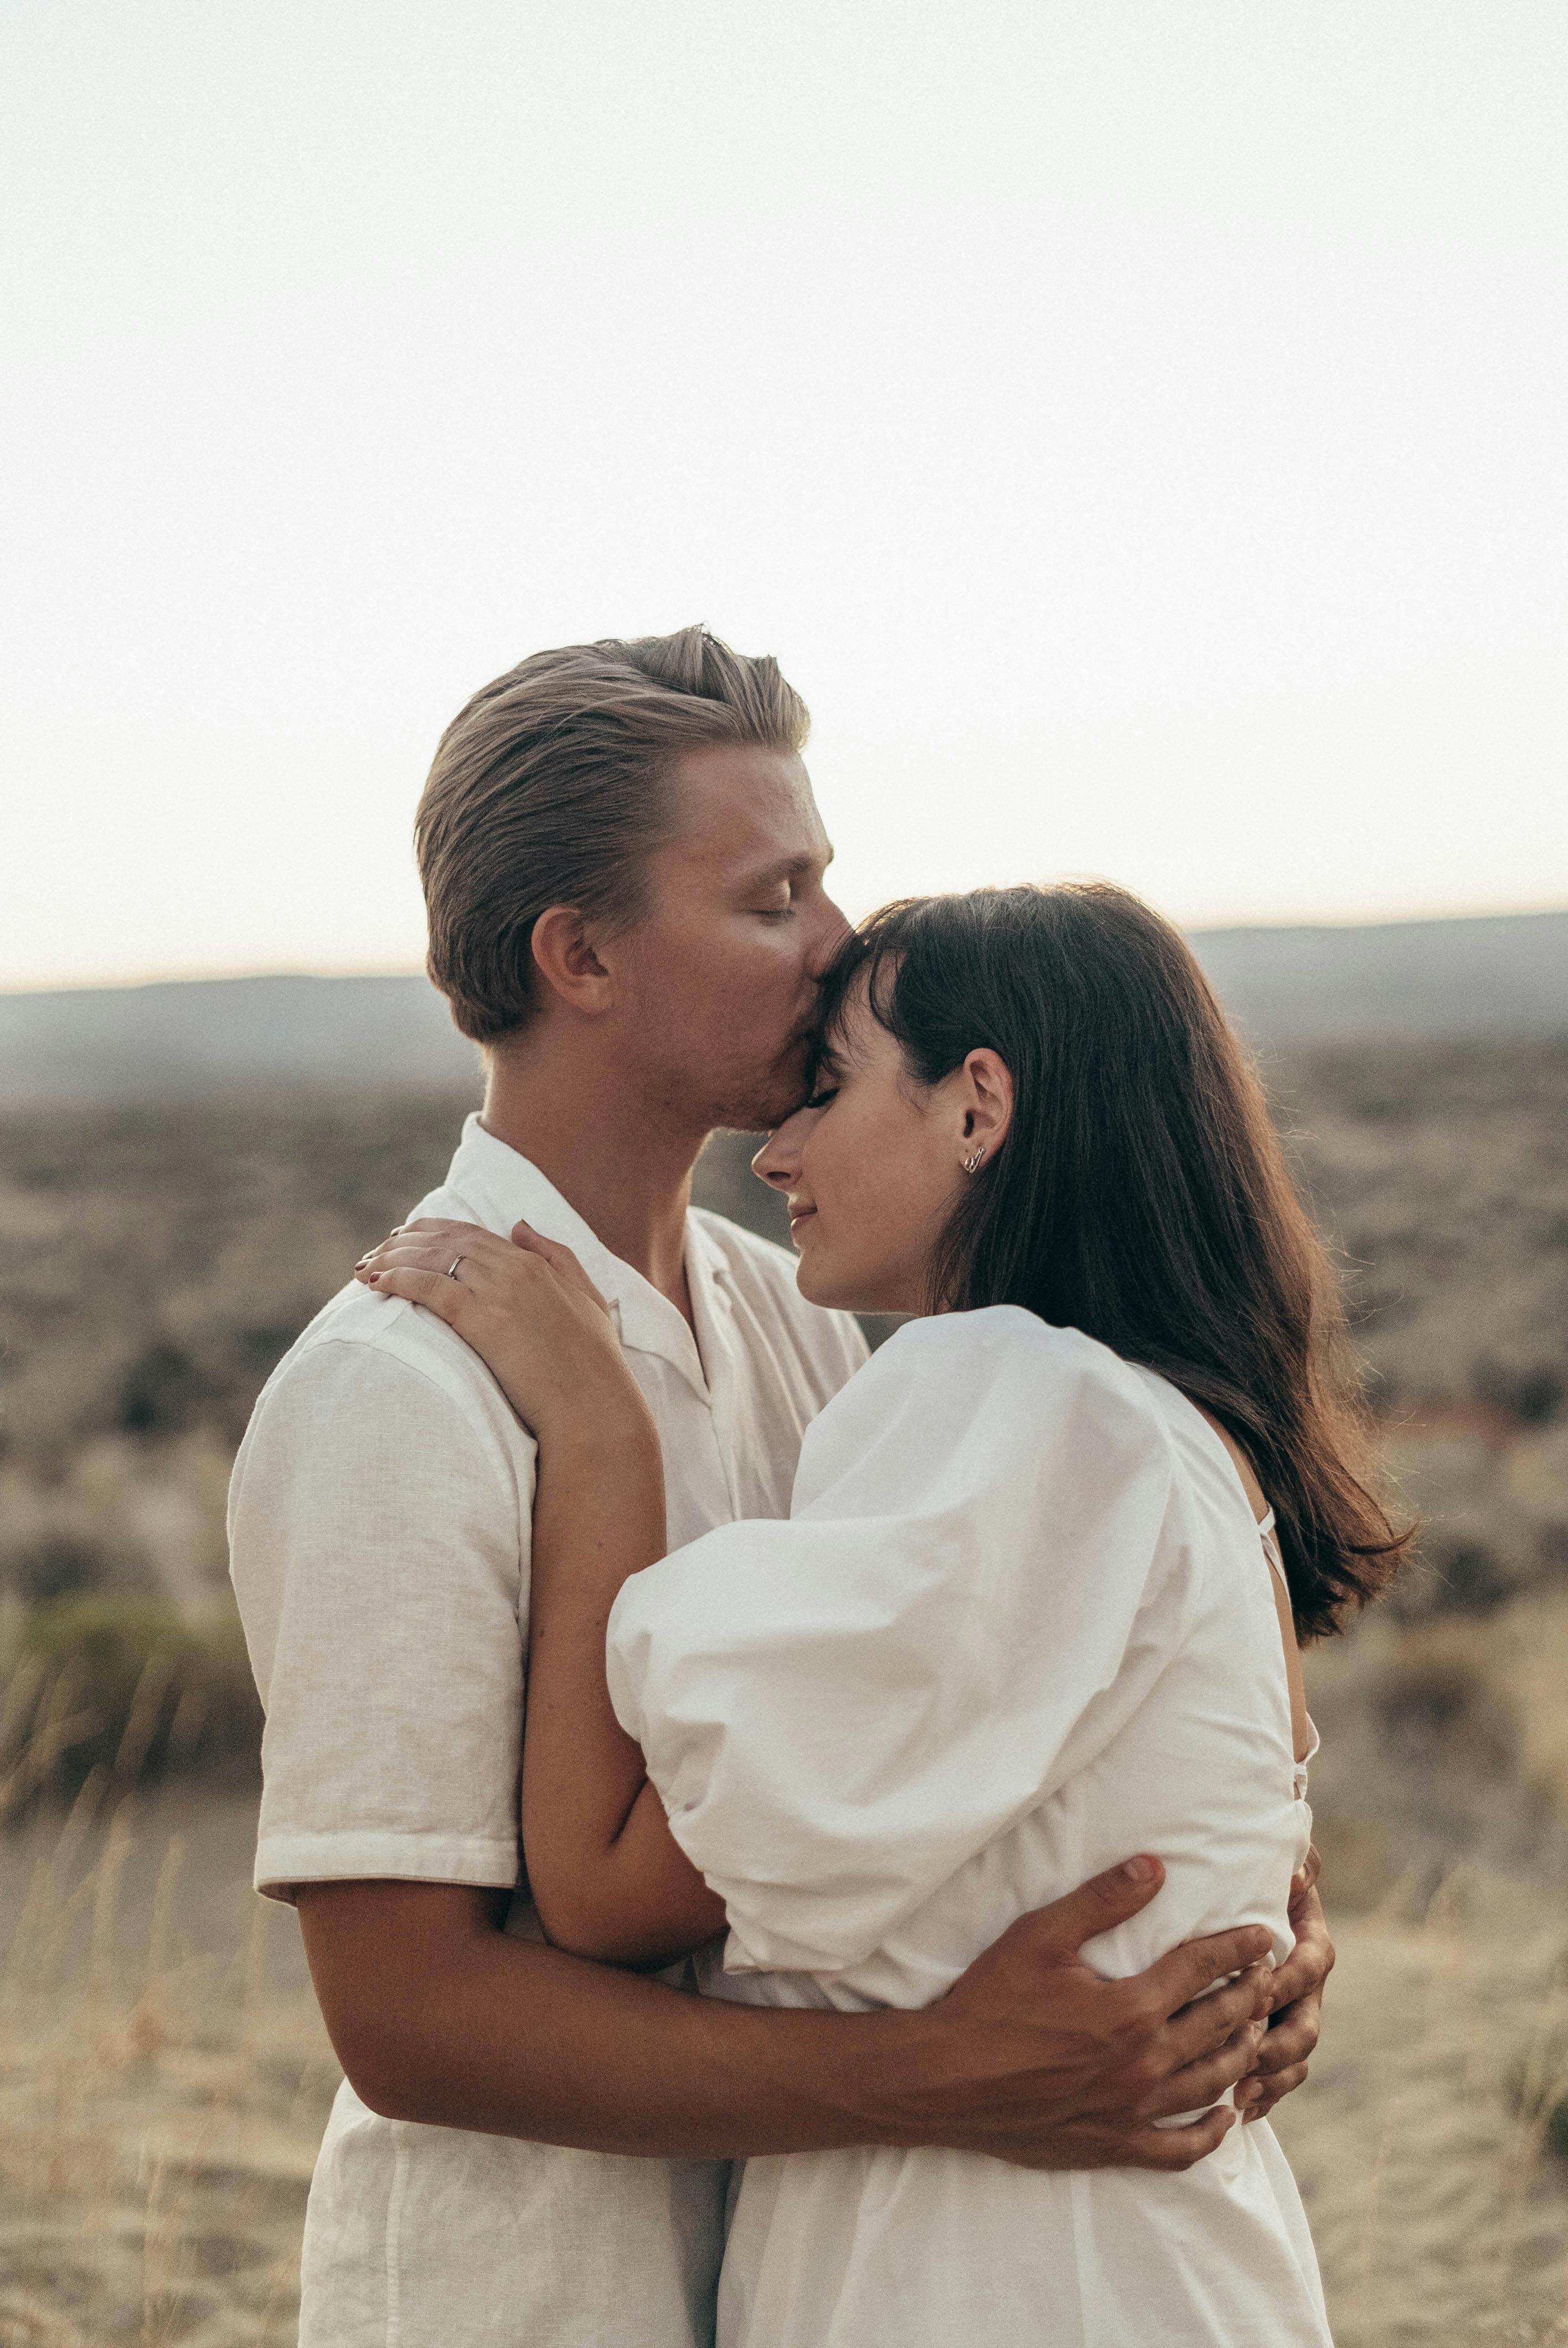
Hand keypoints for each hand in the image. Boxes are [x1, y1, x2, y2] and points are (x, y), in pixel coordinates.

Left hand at [355, 1217, 650, 1446]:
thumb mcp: (588, 1298)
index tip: (403, 1238)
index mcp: (536, 1263)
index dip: (432, 1231)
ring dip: (392, 1259)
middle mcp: (515, 1269)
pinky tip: (377, 1284)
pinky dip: (399, 1279)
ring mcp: (499, 1293)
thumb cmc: (595, 1364)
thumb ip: (557, 1256)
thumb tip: (519, 1225)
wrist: (595, 1407)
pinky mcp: (484, 1321)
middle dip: (404, 1241)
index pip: (471, 1233)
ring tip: (364, 1269)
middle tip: (374, 1252)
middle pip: (445, 1240)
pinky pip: (431, 1288)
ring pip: (433, 1258)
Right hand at [890, 1858, 1276, 2171]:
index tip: (1263, 1935)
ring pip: (1210, 2084)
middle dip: (1251, 1997)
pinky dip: (1212, 2133)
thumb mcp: (1041, 1934)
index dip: (1237, 1947)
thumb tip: (1155, 1866)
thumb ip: (1102, 1899)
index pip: (1201, 1969)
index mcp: (1130, 2009)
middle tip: (1270, 1978)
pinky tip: (1226, 2115)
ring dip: (1241, 2055)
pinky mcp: (1113, 2145)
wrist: (946, 2079)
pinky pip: (1181, 2149)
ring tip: (1255, 2032)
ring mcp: (1131, 2111)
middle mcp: (1143, 2064)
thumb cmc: (990, 2000)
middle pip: (1218, 2026)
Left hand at [1234, 1847, 1331, 2123]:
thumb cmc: (1252, 1877)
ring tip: (1242, 2095)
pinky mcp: (1273, 2040)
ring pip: (1295, 2058)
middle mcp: (1306, 1987)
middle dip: (1280, 2045)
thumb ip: (1295, 1863)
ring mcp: (1292, 2018)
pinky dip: (1266, 2096)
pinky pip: (1280, 2078)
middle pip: (1307, 2024)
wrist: (1243, 1906)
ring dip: (1273, 2079)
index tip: (1256, 1989)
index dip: (1287, 1980)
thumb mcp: (1271, 1863)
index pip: (1310, 1966)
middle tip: (1248, 2055)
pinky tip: (1242, 2112)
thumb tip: (1297, 1873)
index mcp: (1310, 1944)